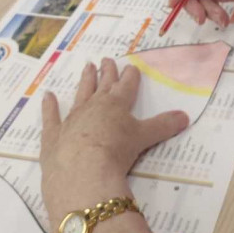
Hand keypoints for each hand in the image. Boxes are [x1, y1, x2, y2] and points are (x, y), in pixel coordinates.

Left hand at [41, 59, 187, 229]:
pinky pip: (51, 117)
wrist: (83, 173)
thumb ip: (164, 126)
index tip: (131, 66)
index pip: (126, 85)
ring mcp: (72, 119)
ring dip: (85, 81)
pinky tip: (47, 96)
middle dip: (107, 72)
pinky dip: (49, 107)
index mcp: (117, 104)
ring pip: (80, 94)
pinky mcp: (54, 135)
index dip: (130, 76)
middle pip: (103, 84)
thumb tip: (186, 116)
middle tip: (107, 59)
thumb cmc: (117, 153)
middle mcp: (95, 106)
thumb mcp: (144, 138)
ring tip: (87, 67)